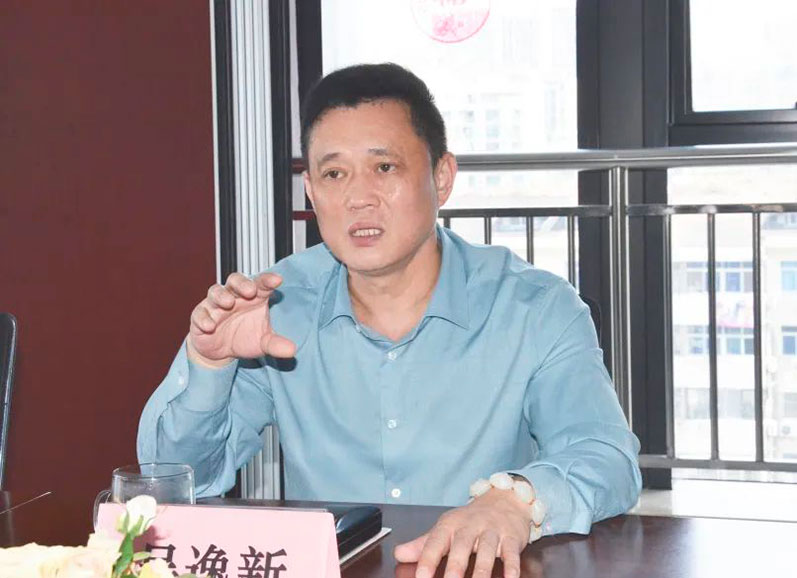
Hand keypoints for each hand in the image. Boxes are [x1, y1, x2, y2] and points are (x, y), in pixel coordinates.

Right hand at [187, 272, 296, 366]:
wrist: (221, 352)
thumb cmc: (245, 338)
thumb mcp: (263, 343)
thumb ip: (276, 344)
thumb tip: (292, 350)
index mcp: (253, 297)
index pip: (261, 284)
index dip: (268, 280)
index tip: (277, 280)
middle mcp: (234, 297)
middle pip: (235, 280)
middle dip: (242, 283)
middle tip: (250, 290)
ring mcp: (215, 305)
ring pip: (215, 291)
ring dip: (221, 295)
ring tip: (228, 303)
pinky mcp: (200, 317)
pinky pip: (199, 313)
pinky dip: (204, 318)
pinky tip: (210, 325)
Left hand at [394, 488, 531, 577]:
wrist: (504, 500)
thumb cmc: (471, 520)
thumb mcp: (446, 528)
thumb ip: (423, 545)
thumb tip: (399, 554)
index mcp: (450, 524)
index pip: (435, 542)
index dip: (427, 559)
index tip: (421, 577)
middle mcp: (471, 526)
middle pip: (462, 545)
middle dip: (456, 565)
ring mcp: (492, 530)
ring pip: (488, 550)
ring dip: (483, 569)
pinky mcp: (511, 537)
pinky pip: (512, 552)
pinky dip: (511, 566)